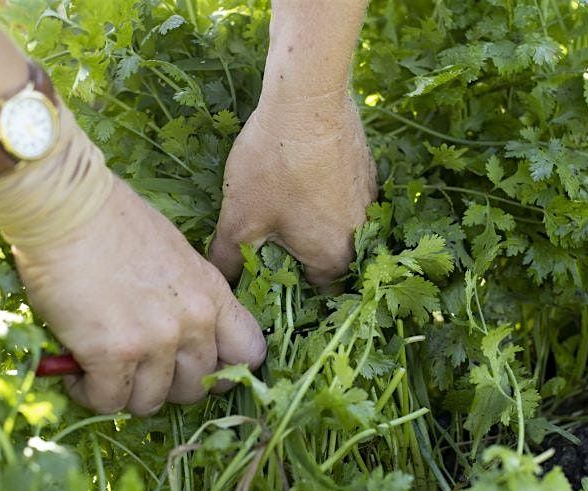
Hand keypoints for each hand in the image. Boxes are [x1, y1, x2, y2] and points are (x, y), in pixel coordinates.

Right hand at [13, 178, 265, 414]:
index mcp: (211, 293)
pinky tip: (75, 368)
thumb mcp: (171, 252)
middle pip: (195, 388)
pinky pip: (108, 402)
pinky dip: (88, 392)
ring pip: (151, 402)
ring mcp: (156, 340)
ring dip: (123, 392)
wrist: (65, 206)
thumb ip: (184, 294)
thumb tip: (170, 331)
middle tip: (134, 367)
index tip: (192, 366)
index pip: (248, 353)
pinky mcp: (113, 354)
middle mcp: (193, 321)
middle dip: (163, 385)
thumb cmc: (108, 219)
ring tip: (99, 368)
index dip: (221, 371)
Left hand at [210, 93, 376, 286]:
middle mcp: (362, 236)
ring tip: (279, 208)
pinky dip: (323, 199)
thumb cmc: (273, 166)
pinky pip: (344, 200)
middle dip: (299, 257)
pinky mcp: (367, 173)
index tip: (264, 274)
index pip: (315, 293)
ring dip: (312, 227)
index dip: (288, 289)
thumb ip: (227, 260)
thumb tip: (219, 283)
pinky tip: (297, 180)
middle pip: (328, 262)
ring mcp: (369, 202)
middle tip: (266, 241)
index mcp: (334, 258)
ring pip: (337, 229)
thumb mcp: (239, 219)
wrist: (308, 99)